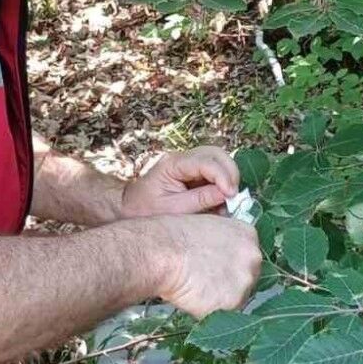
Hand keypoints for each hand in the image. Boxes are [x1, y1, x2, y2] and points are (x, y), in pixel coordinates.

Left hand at [120, 147, 239, 217]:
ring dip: (228, 177)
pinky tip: (220, 201)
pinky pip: (214, 171)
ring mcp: (188, 163)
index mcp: (173, 164)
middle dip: (230, 173)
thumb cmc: (146, 210)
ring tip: (227, 201)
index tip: (231, 194)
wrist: (129, 208)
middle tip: (234, 196)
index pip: (206, 161)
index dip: (223, 176)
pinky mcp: (193, 171)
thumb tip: (227, 194)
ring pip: (218, 159)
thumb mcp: (173, 209)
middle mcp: (182, 158)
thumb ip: (200, 200)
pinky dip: (222, 183)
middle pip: (216, 153)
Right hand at [155, 214, 262, 317]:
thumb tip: (219, 251)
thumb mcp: (206, 224)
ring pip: (235, 298)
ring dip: (218, 298)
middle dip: (228, 282)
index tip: (215, 267)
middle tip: (204, 280)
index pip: (246, 256)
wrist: (162, 253)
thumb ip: (221, 239)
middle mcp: (253, 258)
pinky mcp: (233, 304)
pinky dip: (207, 310)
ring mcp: (245, 282)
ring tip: (195, 287)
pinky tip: (192, 297)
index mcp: (247, 234)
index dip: (228, 264)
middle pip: (246, 278)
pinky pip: (222, 313)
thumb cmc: (173, 236)